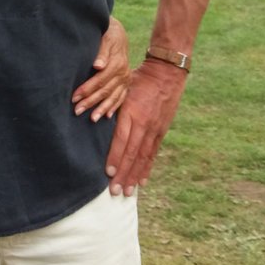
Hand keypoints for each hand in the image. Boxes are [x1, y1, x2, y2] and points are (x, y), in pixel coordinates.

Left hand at [72, 16, 130, 119]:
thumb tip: (97, 65)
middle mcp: (123, 73)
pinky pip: (121, 97)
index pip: (100, 79)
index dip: (87, 89)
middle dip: (91, 101)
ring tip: (92, 119)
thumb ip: (102, 52)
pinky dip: (114, 107)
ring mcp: (126, 79)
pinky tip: (107, 116)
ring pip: (113, 97)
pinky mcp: (126, 83)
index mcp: (117, 63)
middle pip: (105, 90)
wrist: (119, 33)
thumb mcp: (106, 38)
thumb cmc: (108, 35)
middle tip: (77, 111)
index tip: (74, 97)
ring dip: (102, 108)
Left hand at [104, 58, 187, 195]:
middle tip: (116, 191)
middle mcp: (145, 124)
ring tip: (128, 191)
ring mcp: (155, 129)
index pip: (122, 140)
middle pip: (133, 153)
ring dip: (135, 175)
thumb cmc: (139, 79)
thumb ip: (113, 106)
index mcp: (132, 113)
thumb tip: (97, 118)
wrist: (167, 73)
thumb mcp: (123, 89)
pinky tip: (142, 181)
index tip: (108, 173)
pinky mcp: (162, 131)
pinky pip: (153, 153)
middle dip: (124, 174)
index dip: (116, 157)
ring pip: (144, 157)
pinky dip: (147, 168)